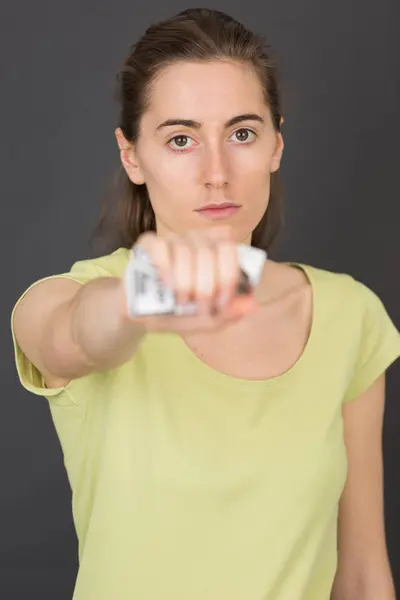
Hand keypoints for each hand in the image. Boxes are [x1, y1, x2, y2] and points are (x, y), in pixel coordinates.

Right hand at [126, 226, 258, 332]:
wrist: (138, 313)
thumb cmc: (175, 312)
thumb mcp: (202, 320)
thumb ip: (227, 313)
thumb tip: (253, 305)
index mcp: (215, 251)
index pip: (230, 248)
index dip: (228, 276)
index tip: (221, 302)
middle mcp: (196, 239)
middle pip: (209, 251)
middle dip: (207, 285)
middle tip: (200, 307)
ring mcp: (171, 239)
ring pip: (185, 251)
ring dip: (185, 282)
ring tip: (180, 302)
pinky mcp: (148, 243)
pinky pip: (160, 246)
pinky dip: (165, 267)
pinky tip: (166, 284)